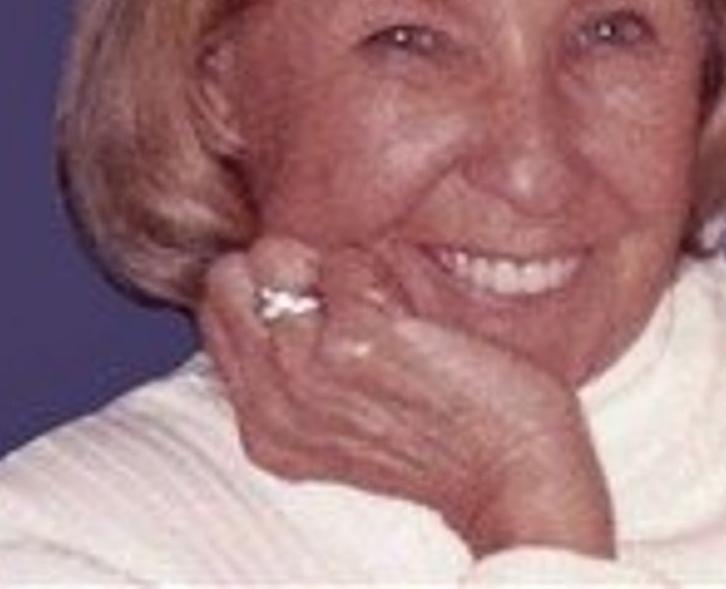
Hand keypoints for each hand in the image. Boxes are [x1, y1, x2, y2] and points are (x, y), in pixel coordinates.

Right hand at [197, 237, 615, 558]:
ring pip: (278, 254)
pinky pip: (347, 259)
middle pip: (227, 278)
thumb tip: (283, 281)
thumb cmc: (441, 436)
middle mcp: (274, 398)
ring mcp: (309, 367)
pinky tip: (411, 312)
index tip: (312, 294)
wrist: (509, 471)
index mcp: (265, 423)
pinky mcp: (359, 337)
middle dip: (283, 265)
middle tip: (340, 292)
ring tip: (381, 304)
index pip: (216, 315)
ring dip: (333, 264)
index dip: (264, 286)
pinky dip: (380, 269)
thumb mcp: (340, 420)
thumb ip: (295, 366)